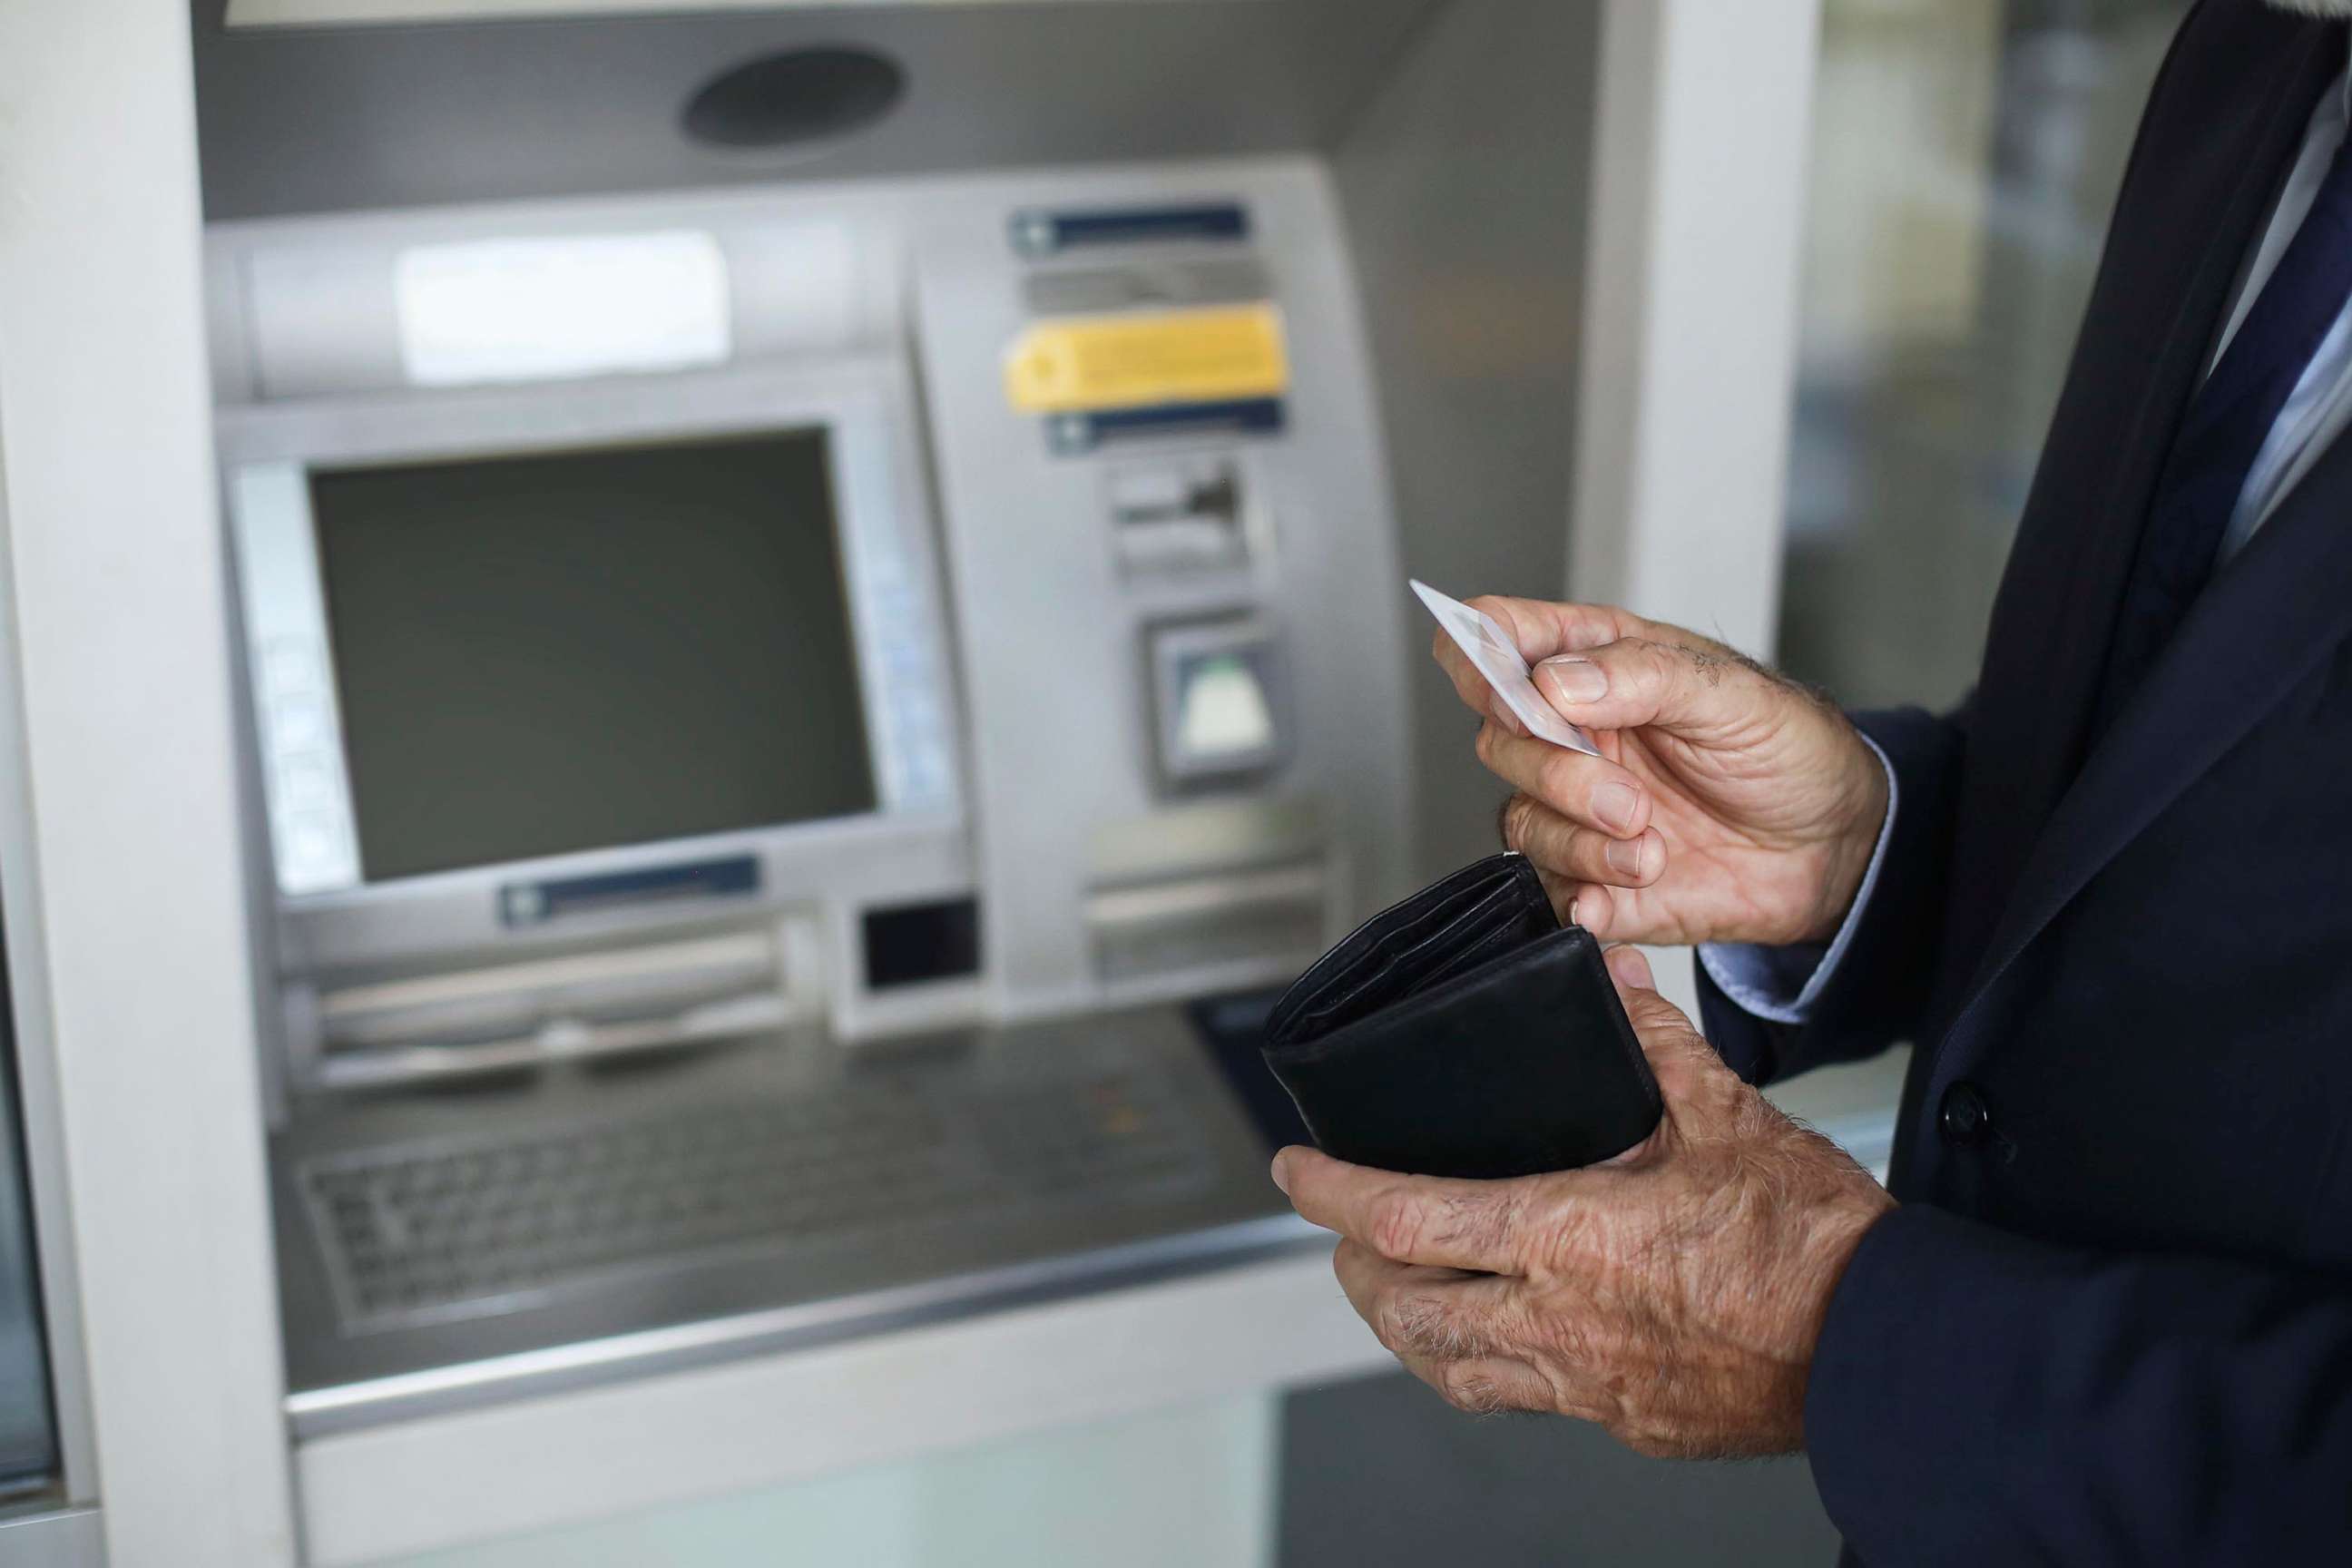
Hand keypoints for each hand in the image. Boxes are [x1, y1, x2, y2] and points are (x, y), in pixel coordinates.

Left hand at [1271, 946, 1893, 1457]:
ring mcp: (1588, 1384)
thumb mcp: (1726, 1115)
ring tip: (1397, 1282)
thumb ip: (1651, 1043)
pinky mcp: (1625, 1421)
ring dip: (1405, 1325)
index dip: (1330, 1193)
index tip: (1294, 1168)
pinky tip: (1496, 1332)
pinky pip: (1521, 1397)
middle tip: (1342, 1229)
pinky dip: (1480, 1361)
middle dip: (1355, 1268)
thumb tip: (1611, 973)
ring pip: (1449, 1369)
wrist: (1888, 1348)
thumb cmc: (1815, 1241)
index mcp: (1568, 1236)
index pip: (1405, 1217)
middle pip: (1403, 1311)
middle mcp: (1558, 1321)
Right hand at [1437, 598, 1885, 946]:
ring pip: (1520, 820)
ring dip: (1580, 843)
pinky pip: (1550, 890)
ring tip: (1651, 850)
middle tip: (1630, 800)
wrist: (1834, 848)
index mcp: (1598, 665)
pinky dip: (1584, 895)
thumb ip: (1643, 676)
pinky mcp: (1592, 875)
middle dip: (1557, 775)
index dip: (1480, 658)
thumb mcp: (1734, 695)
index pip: (1495, 638)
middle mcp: (1574, 733)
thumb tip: (1552, 683)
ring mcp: (1577, 806)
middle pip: (1497, 739)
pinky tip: (1634, 887)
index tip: (1514, 694)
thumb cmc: (1788, 752)